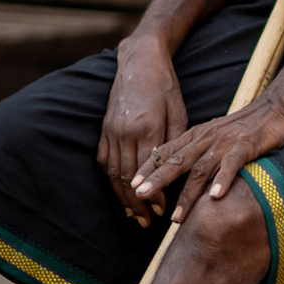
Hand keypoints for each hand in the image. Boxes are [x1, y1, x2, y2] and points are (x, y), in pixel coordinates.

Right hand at [97, 35, 186, 227]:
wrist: (139, 61)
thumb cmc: (165, 85)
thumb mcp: (178, 110)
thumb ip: (174, 141)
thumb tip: (174, 171)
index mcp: (147, 128)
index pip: (149, 172)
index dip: (154, 194)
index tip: (162, 211)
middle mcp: (125, 132)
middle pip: (128, 178)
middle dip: (137, 204)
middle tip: (147, 223)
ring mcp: (111, 131)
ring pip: (114, 173)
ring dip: (123, 197)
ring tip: (134, 215)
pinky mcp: (104, 129)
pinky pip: (105, 160)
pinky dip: (111, 179)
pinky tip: (119, 192)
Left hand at [131, 98, 283, 225]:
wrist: (276, 107)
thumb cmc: (247, 125)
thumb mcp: (216, 134)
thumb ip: (199, 149)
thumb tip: (179, 168)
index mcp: (198, 135)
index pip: (167, 151)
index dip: (148, 168)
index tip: (131, 184)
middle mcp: (207, 138)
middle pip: (177, 160)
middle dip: (157, 180)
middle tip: (139, 196)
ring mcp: (226, 142)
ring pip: (201, 168)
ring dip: (187, 194)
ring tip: (176, 216)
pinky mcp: (246, 145)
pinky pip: (232, 164)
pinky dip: (223, 180)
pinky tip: (216, 197)